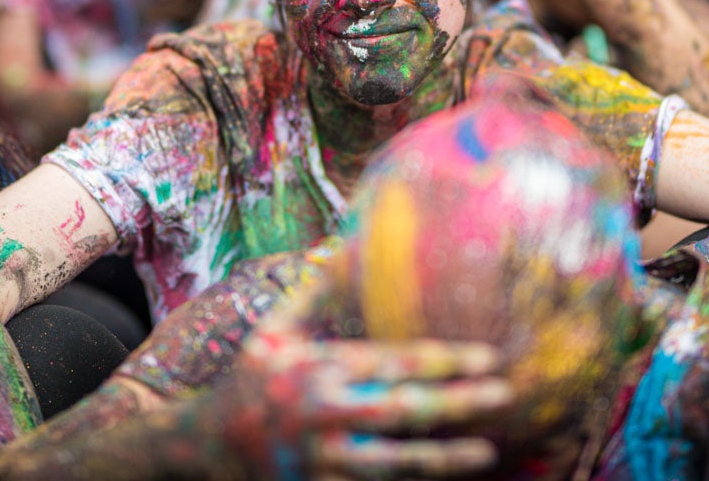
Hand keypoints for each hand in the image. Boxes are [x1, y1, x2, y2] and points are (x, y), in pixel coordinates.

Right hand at [214, 291, 514, 479]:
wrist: (203, 448)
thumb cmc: (248, 383)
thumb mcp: (271, 335)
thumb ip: (310, 296)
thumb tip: (339, 251)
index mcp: (317, 368)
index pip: (393, 360)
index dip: (445, 358)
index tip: (488, 356)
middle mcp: (323, 413)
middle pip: (403, 408)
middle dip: (457, 401)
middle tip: (505, 393)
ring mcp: (321, 459)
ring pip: (396, 461)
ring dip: (446, 458)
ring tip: (489, 450)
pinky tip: (449, 480)